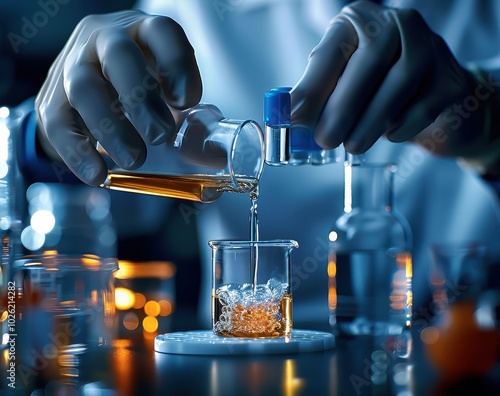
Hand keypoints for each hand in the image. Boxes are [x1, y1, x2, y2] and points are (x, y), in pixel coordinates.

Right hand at [35, 10, 201, 184]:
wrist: (87, 86)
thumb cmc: (138, 86)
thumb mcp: (164, 89)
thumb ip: (189, 118)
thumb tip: (217, 160)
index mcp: (143, 33)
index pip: (162, 32)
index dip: (177, 65)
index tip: (187, 102)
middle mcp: (105, 39)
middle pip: (119, 55)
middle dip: (141, 98)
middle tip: (161, 135)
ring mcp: (74, 64)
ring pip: (84, 87)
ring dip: (112, 128)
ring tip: (135, 160)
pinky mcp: (51, 97)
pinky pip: (58, 122)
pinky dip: (78, 153)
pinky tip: (98, 175)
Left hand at [291, 1, 497, 158]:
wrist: (431, 94)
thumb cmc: (375, 87)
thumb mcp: (342, 81)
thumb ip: (318, 94)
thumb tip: (289, 119)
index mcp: (359, 21)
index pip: (333, 52)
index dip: (313, 87)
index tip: (295, 119)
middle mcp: (397, 23)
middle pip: (369, 61)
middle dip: (343, 106)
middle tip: (325, 140)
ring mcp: (429, 46)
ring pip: (399, 83)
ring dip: (370, 121)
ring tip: (352, 146)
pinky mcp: (450, 78)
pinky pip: (423, 106)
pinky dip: (400, 127)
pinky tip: (388, 135)